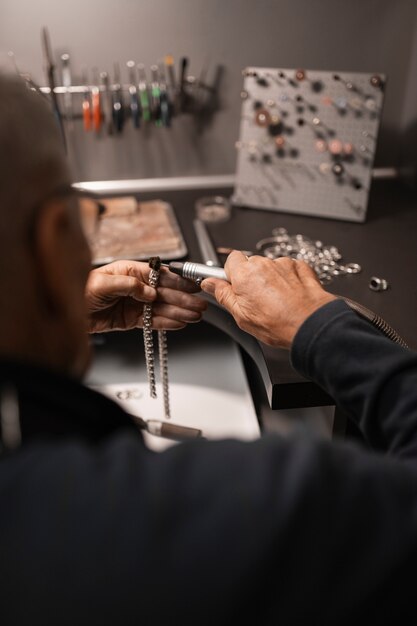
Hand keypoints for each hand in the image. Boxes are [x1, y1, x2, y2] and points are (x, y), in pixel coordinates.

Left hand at [86, 260, 206, 332]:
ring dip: (180, 312)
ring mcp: (135, 304)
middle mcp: (136, 287)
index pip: (160, 275)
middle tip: (200, 305)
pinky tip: (179, 323)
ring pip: (162, 308)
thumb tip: (150, 291)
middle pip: (165, 293)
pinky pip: (153, 321)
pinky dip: (166, 323)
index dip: (178, 280)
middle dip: (184, 299)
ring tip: (195, 316)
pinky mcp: (131, 319)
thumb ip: (128, 285)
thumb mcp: (102, 283)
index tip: (193, 285)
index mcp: (131, 271)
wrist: (67, 312)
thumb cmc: (80, 290)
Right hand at [201, 251, 335, 348]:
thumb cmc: (278, 323)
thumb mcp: (241, 316)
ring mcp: (283, 264)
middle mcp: (264, 264)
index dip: (232, 273)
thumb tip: (210, 284)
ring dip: (271, 279)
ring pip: (270, 267)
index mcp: (244, 274)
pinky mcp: (300, 266)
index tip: (234, 285)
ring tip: (277, 302)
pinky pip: (288, 269)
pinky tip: (290, 296)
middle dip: (252, 278)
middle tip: (257, 299)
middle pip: (251, 264)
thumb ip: (223, 295)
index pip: (231, 260)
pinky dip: (288, 279)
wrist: (310, 324)